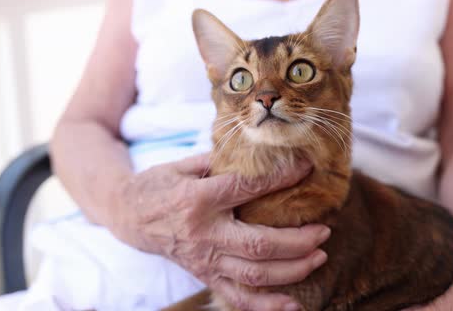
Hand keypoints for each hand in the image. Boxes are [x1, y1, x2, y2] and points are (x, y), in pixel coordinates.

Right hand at [109, 154, 329, 310]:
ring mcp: (204, 259)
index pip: (248, 188)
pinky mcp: (204, 274)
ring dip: (293, 269)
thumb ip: (220, 163)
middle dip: (298, 241)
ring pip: (255, 275)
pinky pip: (237, 297)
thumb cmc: (158, 185)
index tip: (307, 169)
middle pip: (259, 244)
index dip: (282, 178)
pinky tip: (293, 305)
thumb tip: (262, 155)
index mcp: (198, 199)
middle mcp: (203, 233)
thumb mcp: (184, 165)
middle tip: (324, 230)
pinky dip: (266, 306)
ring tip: (319, 256)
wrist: (128, 215)